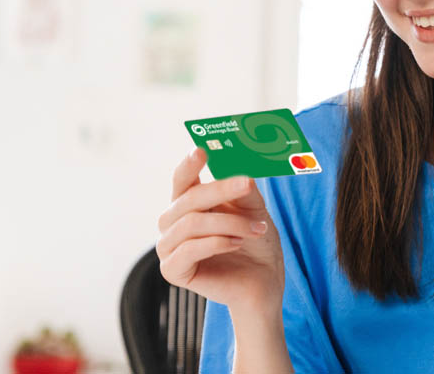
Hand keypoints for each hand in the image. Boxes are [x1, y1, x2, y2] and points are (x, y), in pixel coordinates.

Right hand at [156, 147, 284, 320]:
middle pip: (188, 198)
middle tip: (247, 184)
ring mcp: (169, 247)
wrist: (263, 282)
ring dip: (228, 223)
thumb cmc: (256, 244)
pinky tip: (237, 244)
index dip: (188, 165)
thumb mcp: (254, 210)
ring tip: (256, 229)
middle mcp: (173, 223)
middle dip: (220, 190)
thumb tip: (239, 173)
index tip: (201, 150)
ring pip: (191, 223)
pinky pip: (189, 249)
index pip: (182, 180)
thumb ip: (243, 192)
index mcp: (189, 204)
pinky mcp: (173, 271)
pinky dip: (217, 243)